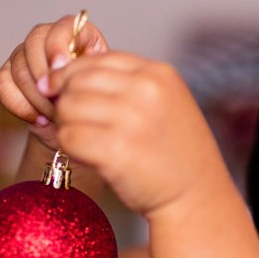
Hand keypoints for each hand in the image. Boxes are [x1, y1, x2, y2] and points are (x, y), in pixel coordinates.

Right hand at [0, 14, 108, 149]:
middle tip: (62, 103)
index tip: (62, 68)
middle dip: (47, 78)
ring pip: (19, 68)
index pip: (62, 26)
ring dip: (37, 97)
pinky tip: (38, 119)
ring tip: (56, 115)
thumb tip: (84, 57)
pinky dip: (20, 106)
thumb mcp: (100, 86)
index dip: (58, 46)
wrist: (73, 125)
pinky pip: (2, 85)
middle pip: (34, 43)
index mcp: (75, 34)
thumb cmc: (90, 102)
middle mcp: (45, 38)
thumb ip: (91, 69)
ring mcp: (23, 55)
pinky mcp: (6, 75)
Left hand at [42, 48, 228, 219]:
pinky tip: (84, 156)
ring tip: (81, 141)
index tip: (61, 92)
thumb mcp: (165, 104)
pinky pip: (69, 137)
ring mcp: (132, 120)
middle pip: (77, 82)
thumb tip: (65, 77)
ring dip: (66, 125)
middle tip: (73, 123)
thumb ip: (127, 85)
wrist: (197, 197)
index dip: (71, 76)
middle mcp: (146, 90)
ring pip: (68, 108)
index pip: (95, 60)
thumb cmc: (176, 155)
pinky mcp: (116, 151)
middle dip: (66, 101)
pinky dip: (68, 147)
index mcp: (158, 74)